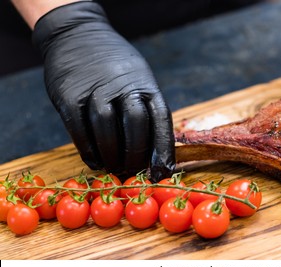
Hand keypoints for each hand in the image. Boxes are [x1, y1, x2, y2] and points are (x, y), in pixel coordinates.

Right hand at [32, 2, 174, 180]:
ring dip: (112, 156)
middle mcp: (123, 86)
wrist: (77, 35)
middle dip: (136, 155)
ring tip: (115, 168)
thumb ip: (146, 107)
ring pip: (107, 130)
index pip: (161, 120)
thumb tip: (156, 150)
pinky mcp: (69, 96)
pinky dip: (89, 151)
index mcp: (145, 84)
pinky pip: (80, 131)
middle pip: (135, 127)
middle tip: (133, 171)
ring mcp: (95, 90)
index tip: (164, 171)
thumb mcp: (139, 77)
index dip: (163, 149)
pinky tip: (95, 162)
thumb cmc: (114, 65)